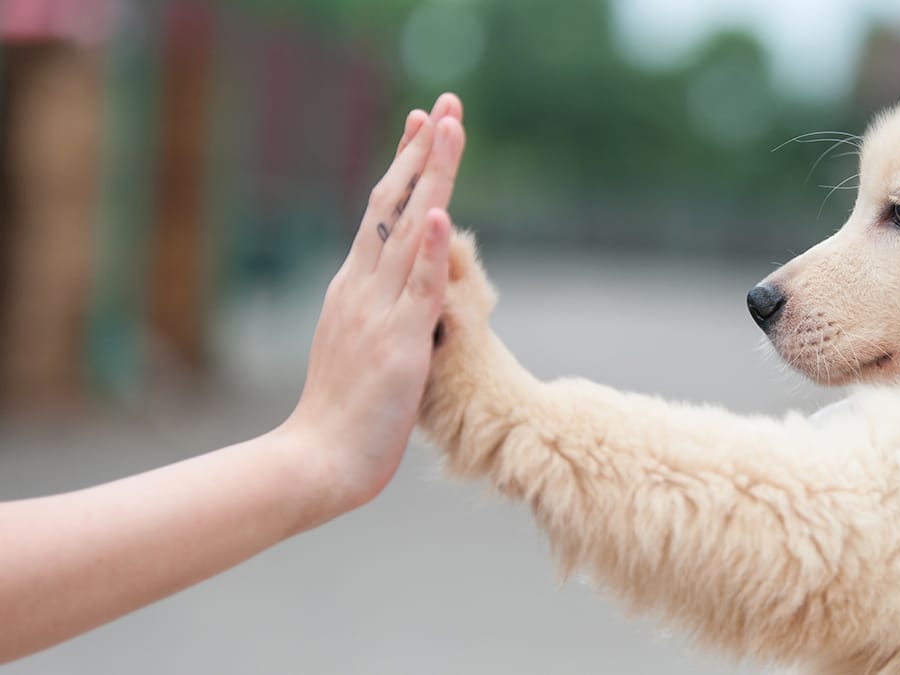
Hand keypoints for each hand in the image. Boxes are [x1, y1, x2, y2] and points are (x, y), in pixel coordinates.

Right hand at [282, 93, 466, 512]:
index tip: (423, 126)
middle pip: (393, 205)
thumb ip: (380, 315)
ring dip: (431, 177)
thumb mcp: (360, 348)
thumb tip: (401, 299)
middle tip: (445, 105)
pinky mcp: (398, 344)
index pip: (382, 213)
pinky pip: (417, 289)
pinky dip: (427, 248)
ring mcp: (378, 313)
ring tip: (449, 129)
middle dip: (422, 153)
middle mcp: (362, 288)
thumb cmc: (341, 415)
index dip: (405, 167)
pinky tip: (438, 211)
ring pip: (408, 231)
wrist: (317, 461)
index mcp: (354, 288)